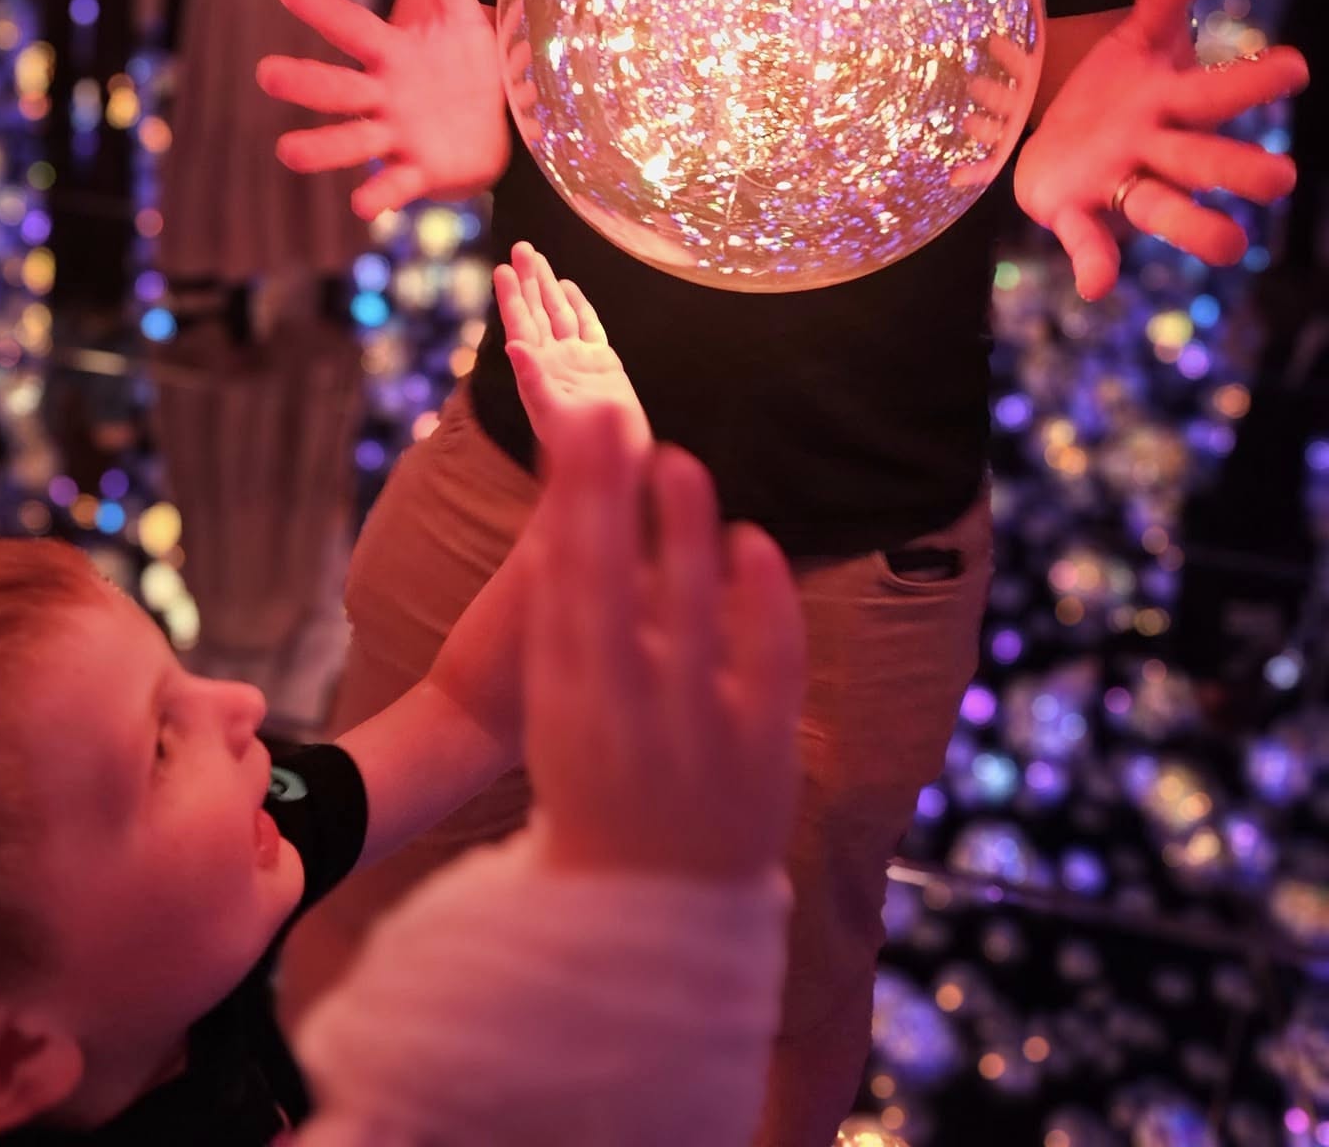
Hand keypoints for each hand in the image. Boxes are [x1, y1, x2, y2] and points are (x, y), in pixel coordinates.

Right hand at [257, 0, 507, 219]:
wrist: (500, 131)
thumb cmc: (469, 72)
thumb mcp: (463, 18)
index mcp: (393, 56)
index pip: (353, 29)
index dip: (323, 9)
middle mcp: (385, 97)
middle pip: (338, 88)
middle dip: (303, 82)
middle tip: (265, 73)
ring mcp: (398, 136)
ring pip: (353, 140)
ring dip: (322, 146)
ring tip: (287, 151)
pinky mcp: (420, 171)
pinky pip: (396, 184)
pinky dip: (379, 193)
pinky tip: (362, 205)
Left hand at [494, 242, 652, 462]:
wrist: (613, 470)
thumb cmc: (581, 453)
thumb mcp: (553, 416)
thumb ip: (533, 380)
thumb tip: (514, 347)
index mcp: (538, 371)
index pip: (521, 325)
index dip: (511, 297)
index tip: (502, 268)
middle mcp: (555, 361)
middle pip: (538, 312)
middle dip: (528, 280)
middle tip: (520, 247)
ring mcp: (578, 361)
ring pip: (561, 314)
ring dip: (548, 287)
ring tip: (537, 258)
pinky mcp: (603, 365)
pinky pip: (589, 327)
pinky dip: (579, 306)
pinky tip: (568, 288)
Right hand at [525, 400, 804, 881]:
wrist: (641, 915)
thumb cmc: (596, 781)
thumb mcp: (566, 703)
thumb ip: (573, 618)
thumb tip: (580, 514)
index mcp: (568, 695)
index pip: (564, 581)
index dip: (572, 504)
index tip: (577, 429)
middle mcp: (622, 708)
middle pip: (608, 584)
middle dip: (607, 497)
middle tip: (613, 415)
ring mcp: (692, 731)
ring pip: (686, 614)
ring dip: (682, 532)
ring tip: (682, 463)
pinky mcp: (756, 753)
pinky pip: (764, 663)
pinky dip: (761, 600)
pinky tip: (754, 541)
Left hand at [1014, 0, 1307, 300]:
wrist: (1060, 137)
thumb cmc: (1119, 93)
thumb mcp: (1138, 43)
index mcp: (1174, 107)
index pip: (1219, 93)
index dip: (1254, 81)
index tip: (1294, 65)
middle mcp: (1157, 153)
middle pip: (1203, 161)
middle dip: (1239, 168)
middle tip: (1282, 178)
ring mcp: (1119, 186)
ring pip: (1162, 209)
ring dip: (1195, 226)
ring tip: (1231, 245)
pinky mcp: (1075, 212)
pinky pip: (1090, 242)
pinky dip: (1096, 263)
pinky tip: (1097, 285)